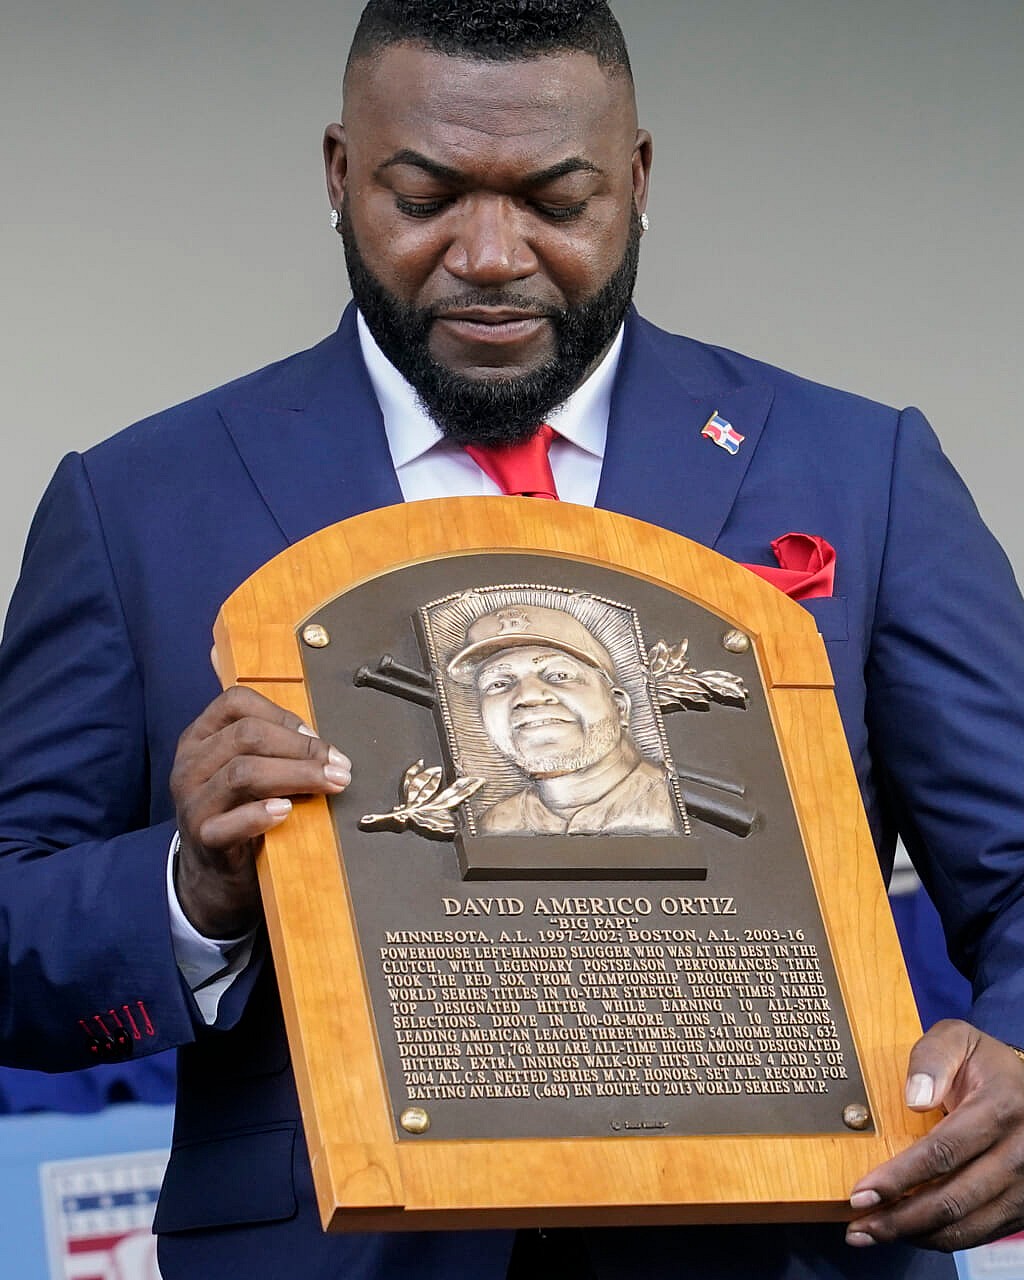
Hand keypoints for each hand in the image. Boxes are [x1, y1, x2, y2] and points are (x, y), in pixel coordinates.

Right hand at [170, 686, 350, 937]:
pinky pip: (230, 823)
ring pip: (243, 773)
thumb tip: (322, 746)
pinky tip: (287, 811)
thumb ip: (274, 751)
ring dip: (296, 775)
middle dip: (301, 747)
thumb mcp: (247, 773)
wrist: (213, 876)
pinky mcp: (202, 839)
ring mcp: (192, 802)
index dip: (282, 714)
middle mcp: (190, 765)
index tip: (315, 736)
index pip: (236, 703)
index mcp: (200, 738)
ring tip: (330, 784)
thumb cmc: (238, 812)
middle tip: (340, 766)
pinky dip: (261, 814)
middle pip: (246, 736)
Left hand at [847, 1019, 1023, 1251]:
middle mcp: (1019, 1153)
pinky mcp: (1023, 1205)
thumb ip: (931, 1058)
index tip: (861, 1191)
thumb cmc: (982, 1062)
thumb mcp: (957, 1039)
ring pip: (965, 1224)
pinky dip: (939, 1238)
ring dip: (914, 1235)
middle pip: (952, 1199)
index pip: (943, 1152)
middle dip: (899, 1218)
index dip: (899, 1177)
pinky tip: (907, 1232)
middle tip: (857, 1225)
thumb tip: (914, 1100)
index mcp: (1000, 1107)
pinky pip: (978, 1232)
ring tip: (871, 1232)